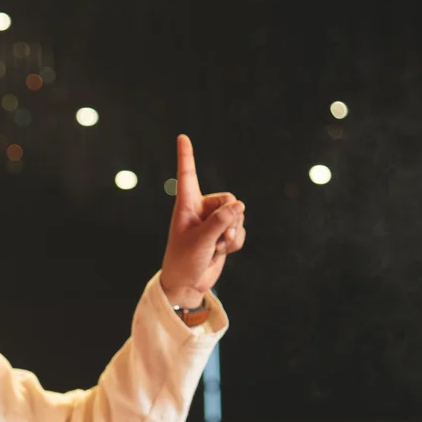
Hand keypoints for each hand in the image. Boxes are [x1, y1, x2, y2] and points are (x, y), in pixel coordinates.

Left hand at [159, 134, 245, 306]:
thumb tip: (240, 205)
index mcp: (186, 205)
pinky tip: (221, 252)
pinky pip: (240, 230)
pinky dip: (235, 243)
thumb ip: (219, 222)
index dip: (185, 156)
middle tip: (220, 236)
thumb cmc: (184, 261)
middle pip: (229, 198)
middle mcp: (201, 209)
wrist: (187, 285)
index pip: (187, 176)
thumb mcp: (200, 241)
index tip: (182, 137)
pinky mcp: (224, 234)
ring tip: (217, 247)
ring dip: (232, 234)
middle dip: (231, 217)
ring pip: (238, 216)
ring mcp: (214, 221)